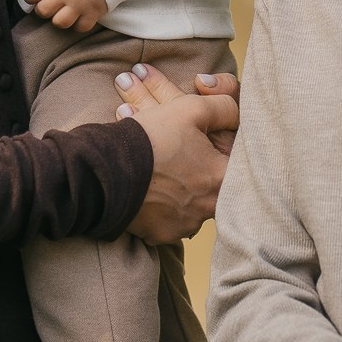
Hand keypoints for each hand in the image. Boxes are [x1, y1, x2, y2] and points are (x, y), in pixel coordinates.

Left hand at [26, 0, 108, 31]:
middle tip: (49, 3)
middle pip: (43, 11)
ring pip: (59, 23)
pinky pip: (80, 27)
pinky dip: (78, 24)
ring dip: (59, 18)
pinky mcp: (94, 12)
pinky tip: (79, 16)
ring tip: (64, 11)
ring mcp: (80, 4)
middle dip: (43, 8)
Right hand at [114, 62, 240, 242]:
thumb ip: (223, 107)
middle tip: (183, 154)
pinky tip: (151, 187)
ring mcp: (184, 225)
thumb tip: (237, 113)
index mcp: (222, 179)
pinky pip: (169, 218)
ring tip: (162, 168)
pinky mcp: (160, 234)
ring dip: (180, 188)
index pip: (237, 166)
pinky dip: (162, 204)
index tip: (211, 143)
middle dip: (200, 168)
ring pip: (191, 203)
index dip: (225, 150)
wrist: (105, 172)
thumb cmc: (151, 139)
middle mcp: (208, 209)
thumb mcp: (190, 109)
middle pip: (213, 186)